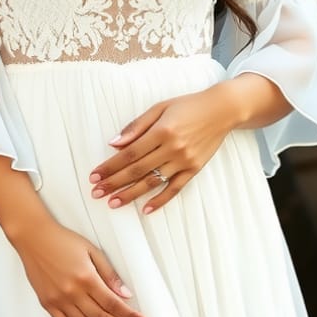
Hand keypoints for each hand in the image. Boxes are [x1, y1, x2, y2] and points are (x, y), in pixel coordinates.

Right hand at [12, 220, 147, 316]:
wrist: (34, 238)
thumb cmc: (62, 241)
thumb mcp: (92, 251)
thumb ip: (110, 274)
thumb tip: (125, 294)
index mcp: (86, 277)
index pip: (113, 304)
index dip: (129, 315)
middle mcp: (71, 292)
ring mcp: (58, 300)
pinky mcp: (48, 304)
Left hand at [88, 87, 236, 213]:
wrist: (222, 110)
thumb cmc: (188, 106)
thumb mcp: (160, 108)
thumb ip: (136, 126)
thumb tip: (114, 144)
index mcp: (162, 131)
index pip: (129, 153)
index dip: (110, 166)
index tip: (94, 175)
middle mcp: (172, 148)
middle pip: (137, 170)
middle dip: (114, 183)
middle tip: (96, 193)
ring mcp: (184, 161)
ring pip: (152, 182)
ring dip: (131, 194)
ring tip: (113, 203)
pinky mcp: (194, 169)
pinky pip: (174, 188)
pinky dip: (160, 200)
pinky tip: (145, 209)